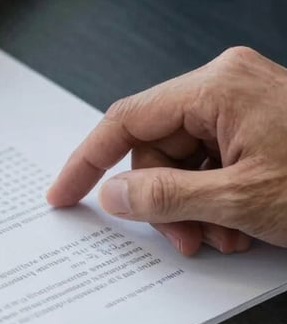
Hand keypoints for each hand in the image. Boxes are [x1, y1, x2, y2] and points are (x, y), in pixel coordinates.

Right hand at [47, 47, 286, 254]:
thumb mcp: (241, 199)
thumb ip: (168, 196)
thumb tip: (115, 194)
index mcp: (217, 87)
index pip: (126, 121)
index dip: (88, 162)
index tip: (65, 193)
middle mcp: (226, 84)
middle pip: (157, 147)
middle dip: (165, 201)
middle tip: (186, 238)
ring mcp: (244, 100)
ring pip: (185, 159)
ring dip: (194, 206)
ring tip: (226, 237)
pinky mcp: (259, 119)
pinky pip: (213, 158)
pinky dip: (218, 196)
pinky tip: (240, 224)